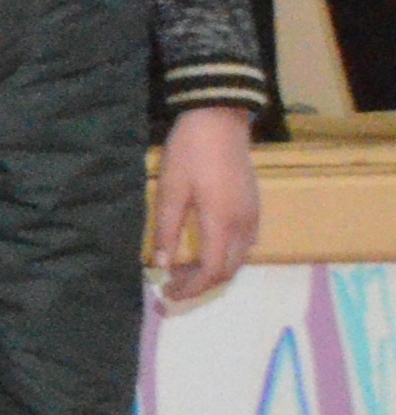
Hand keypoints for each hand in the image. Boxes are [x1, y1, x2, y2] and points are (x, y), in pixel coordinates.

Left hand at [153, 105, 263, 300]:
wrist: (220, 120)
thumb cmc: (190, 152)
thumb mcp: (170, 190)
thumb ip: (167, 230)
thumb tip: (162, 266)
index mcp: (223, 224)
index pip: (212, 271)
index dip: (191, 288)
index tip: (168, 294)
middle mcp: (245, 226)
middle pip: (229, 271)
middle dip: (202, 285)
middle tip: (173, 287)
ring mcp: (253, 216)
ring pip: (238, 259)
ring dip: (213, 271)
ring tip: (183, 270)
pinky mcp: (253, 207)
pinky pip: (243, 244)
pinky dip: (223, 255)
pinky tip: (202, 249)